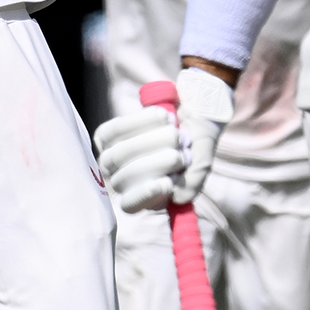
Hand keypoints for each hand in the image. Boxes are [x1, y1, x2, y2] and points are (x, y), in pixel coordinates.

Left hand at [93, 67, 232, 212]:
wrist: (194, 105)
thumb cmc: (197, 137)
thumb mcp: (202, 157)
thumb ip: (194, 179)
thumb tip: (177, 198)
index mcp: (148, 195)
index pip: (131, 205)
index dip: (144, 196)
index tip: (167, 183)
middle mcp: (125, 180)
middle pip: (124, 179)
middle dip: (159, 161)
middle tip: (184, 145)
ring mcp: (113, 157)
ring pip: (121, 153)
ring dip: (155, 138)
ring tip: (175, 129)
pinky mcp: (107, 135)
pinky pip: (117, 130)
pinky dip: (143, 121)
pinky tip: (161, 117)